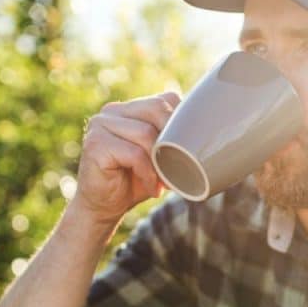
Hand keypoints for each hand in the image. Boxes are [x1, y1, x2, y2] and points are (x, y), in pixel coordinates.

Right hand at [72, 91, 180, 223]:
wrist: (103, 207)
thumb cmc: (135, 181)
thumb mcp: (160, 157)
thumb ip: (175, 139)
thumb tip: (212, 134)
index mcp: (129, 108)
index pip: (165, 99)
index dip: (182, 123)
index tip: (189, 149)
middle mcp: (112, 110)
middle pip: (157, 109)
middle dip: (174, 140)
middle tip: (179, 167)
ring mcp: (100, 124)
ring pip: (146, 133)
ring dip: (161, 162)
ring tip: (164, 182)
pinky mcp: (95, 143)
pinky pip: (135, 154)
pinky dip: (148, 174)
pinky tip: (152, 188)